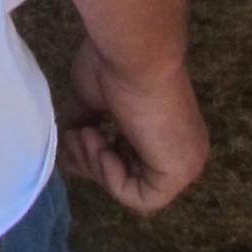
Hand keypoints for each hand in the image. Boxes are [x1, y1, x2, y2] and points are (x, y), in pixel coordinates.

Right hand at [59, 40, 205, 214]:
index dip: (97, 154)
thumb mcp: (94, 100)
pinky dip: (113, 180)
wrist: (134, 52)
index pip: (128, 161)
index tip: (78, 132)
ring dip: (98, 166)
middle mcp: (180, 149)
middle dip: (92, 161)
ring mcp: (183, 162)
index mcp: (167, 131)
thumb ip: (87, 125)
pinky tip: (103, 147)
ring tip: (85, 134)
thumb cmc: (117, 65)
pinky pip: (143, 199)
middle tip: (75, 135)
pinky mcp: (178, 172)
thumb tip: (68, 145)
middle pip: (129, 177)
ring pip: (133, 188)